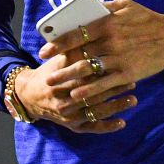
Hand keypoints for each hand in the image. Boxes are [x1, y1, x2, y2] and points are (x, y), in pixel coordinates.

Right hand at [13, 55, 135, 133]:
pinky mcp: (72, 126)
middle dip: (113, 88)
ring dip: (115, 106)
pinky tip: (122, 122)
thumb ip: (73, 50)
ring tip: (132, 100)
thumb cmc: (49, 73)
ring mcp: (68, 115)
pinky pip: (92, 127)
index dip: (102, 71)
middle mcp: (63, 99)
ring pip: (95, 111)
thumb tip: (93, 35)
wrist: (30, 96)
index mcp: (60, 79)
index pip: (84, 75)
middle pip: (92, 93)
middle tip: (132, 81)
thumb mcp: (57, 60)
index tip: (119, 65)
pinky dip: (107, 127)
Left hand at [38, 0, 163, 104]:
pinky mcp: (129, 73)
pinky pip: (105, 84)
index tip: (44, 52)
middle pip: (78, 55)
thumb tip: (82, 9)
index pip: (75, 33)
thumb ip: (103, 8)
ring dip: (69, 80)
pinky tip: (77, 95)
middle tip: (46, 76)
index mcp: (107, 22)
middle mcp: (111, 40)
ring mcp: (119, 58)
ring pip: (88, 71)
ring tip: (57, 86)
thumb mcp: (124, 5)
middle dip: (60, 67)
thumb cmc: (147, 18)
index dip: (57, 44)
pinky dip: (89, 91)